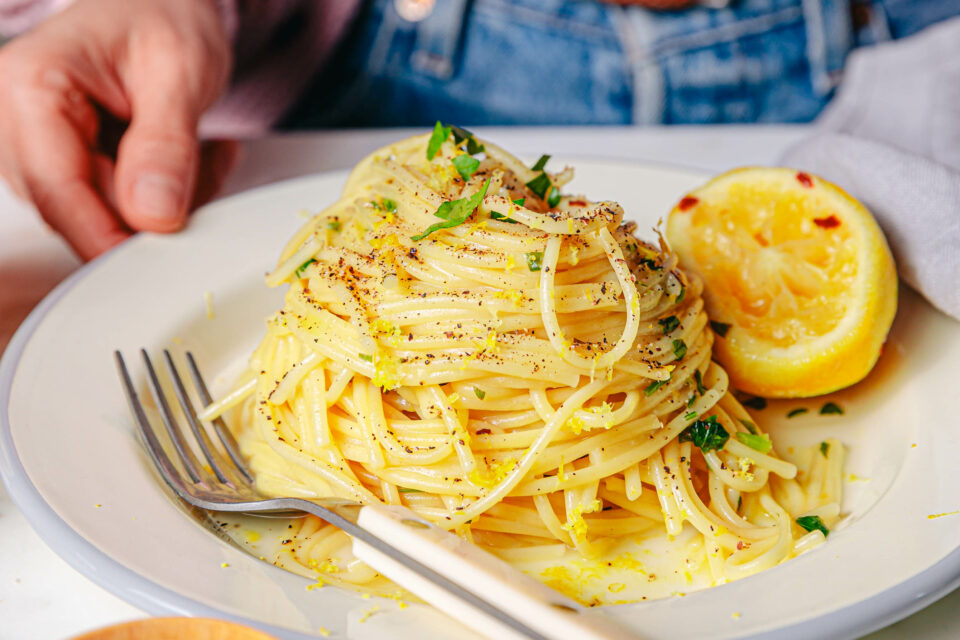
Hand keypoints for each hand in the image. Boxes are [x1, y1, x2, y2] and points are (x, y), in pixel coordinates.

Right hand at [0, 0, 234, 260]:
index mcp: (30, 86)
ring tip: (197, 146)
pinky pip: (117, 210)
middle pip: (77, 210)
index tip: (153, 263)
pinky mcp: (69, 169)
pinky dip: (162, 197)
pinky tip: (186, 158)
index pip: (57, 187)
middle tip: (204, 160)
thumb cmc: (163, 17)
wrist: (161, 7)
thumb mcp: (180, 72)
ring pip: (102, 217)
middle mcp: (18, 122)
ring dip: (164, 200)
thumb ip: (165, 145)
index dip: (106, 235)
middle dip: (151, 208)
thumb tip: (153, 216)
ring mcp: (40, 150)